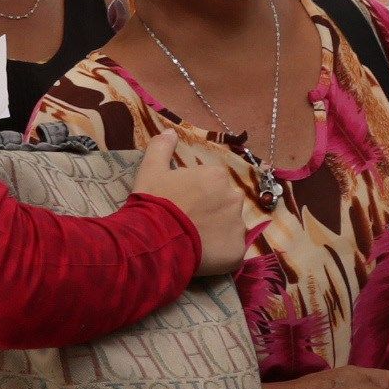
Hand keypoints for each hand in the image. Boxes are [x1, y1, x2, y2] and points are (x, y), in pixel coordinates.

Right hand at [129, 129, 244, 280]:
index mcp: (216, 176)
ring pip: (230, 228)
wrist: (154, 241)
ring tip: (195, 242)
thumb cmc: (154, 203)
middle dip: (212, 212)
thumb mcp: (151, 170)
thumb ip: (161, 148)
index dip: (198, 194)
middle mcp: (234, 198)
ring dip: (217, 233)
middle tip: (189, 224)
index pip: (213, 183)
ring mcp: (238, 226)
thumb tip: (169, 132)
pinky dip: (220, 254)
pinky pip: (231, 251)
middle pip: (225, 204)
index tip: (183, 204)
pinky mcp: (237, 252)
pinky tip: (202, 255)